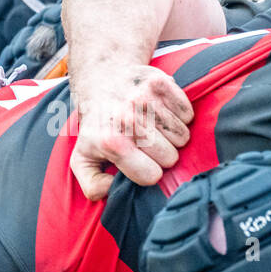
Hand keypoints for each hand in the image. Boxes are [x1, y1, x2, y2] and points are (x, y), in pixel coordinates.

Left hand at [70, 64, 192, 200]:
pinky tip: (160, 113)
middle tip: (145, 144)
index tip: (139, 163)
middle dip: (161, 156)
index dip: (147, 173)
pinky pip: (188, 114)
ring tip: (151, 128)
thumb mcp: (82, 160)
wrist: (101, 81)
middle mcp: (127, 119)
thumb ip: (92, 185)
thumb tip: (112, 190)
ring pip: (183, 136)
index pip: (151, 175)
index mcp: (110, 142)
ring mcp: (145, 99)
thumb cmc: (96, 127)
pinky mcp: (161, 83)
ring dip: (171, 136)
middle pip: (170, 157)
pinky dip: (179, 116)